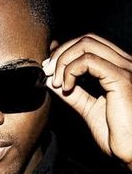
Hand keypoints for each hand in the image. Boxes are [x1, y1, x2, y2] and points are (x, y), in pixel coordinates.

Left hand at [43, 34, 131, 168]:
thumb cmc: (117, 134)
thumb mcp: (88, 108)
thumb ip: (72, 92)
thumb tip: (50, 79)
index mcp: (118, 69)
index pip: (89, 43)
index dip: (64, 49)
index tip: (48, 65)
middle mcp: (124, 64)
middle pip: (86, 39)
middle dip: (61, 53)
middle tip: (47, 72)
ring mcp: (125, 69)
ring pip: (86, 44)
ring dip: (63, 61)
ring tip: (56, 82)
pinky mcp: (121, 79)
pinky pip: (88, 61)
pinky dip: (70, 70)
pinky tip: (66, 87)